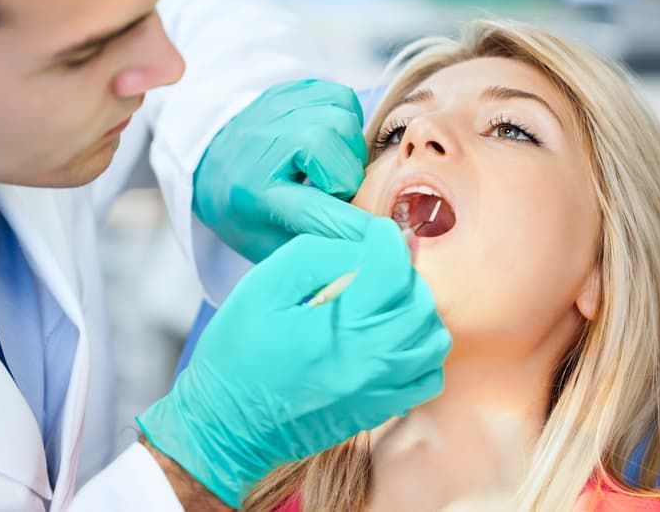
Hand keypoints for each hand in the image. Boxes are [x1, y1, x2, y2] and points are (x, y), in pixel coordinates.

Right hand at [136, 217, 450, 506]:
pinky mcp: (380, 410)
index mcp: (337, 328)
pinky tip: (393, 337)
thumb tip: (363, 245)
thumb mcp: (263, 287)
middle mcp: (369, 362)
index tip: (373, 233)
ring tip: (386, 300)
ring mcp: (380, 391)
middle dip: (402, 272)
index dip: (385, 239)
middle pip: (420, 301)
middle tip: (375, 264)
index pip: (392, 268)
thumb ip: (318, 257)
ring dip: (417, 309)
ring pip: (432, 338)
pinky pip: (428, 376)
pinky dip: (421, 348)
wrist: (227, 426)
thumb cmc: (236, 354)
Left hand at [193, 79, 371, 261]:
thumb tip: (362, 258)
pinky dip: (347, 122)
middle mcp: (262, 143)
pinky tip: (329, 142)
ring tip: (331, 167)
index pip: (311, 209)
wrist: (213, 161)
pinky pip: (342, 99)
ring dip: (349, 150)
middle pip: (325, 145)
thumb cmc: (245, 209)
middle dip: (346, 176)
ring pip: (340, 120)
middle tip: (336, 192)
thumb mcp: (268, 245)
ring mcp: (276, 109)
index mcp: (253, 192)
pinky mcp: (291, 89)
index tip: (382, 238)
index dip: (350, 225)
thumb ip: (313, 251)